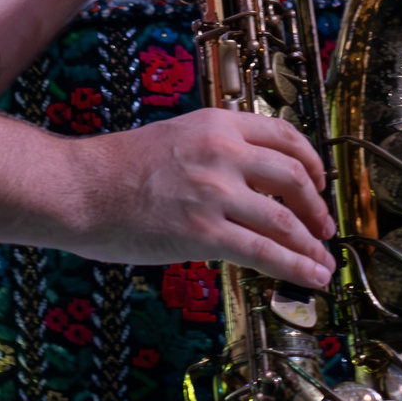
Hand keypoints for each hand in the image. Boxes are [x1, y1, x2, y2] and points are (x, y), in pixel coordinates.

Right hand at [68, 106, 336, 286]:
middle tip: (323, 227)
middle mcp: (223, 152)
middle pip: (294, 177)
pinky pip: (263, 252)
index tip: (318, 181)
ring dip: (311, 245)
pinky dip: (295, 266)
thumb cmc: (115, 168)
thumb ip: (214, 151)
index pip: (285, 136)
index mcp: (217, 123)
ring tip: (323, 262)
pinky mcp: (204, 232)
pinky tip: (310, 276)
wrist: (78, 188)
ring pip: (285, 219)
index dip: (312, 161)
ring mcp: (215, 193)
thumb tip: (248, 180)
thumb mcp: (175, 137)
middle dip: (316, 207)